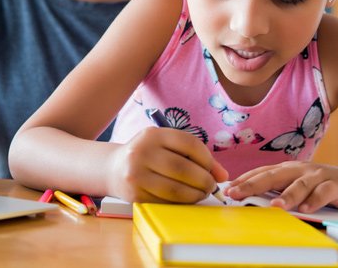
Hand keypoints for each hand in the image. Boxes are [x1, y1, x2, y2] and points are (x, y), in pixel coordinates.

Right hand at [106, 127, 228, 203]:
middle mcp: (142, 152)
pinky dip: (181, 203)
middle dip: (204, 181)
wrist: (114, 168)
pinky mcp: (135, 194)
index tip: (212, 170)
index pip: (189, 144)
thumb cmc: (148, 156)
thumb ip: (196, 156)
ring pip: (176, 190)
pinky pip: (166, 202)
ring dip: (195, 195)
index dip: (207, 159)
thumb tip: (223, 176)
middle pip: (184, 169)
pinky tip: (185, 199)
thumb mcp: (167, 147)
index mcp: (153, 134)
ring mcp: (136, 174)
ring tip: (200, 194)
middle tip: (210, 186)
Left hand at [226, 161, 337, 212]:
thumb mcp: (296, 186)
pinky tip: (306, 210)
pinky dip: (314, 201)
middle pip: (274, 175)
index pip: (262, 172)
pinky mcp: (335, 185)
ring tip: (274, 206)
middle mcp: (300, 169)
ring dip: (287, 195)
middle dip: (254, 184)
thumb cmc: (320, 186)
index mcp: (287, 169)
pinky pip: (323, 193)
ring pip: (300, 184)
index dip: (244, 180)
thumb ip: (277, 190)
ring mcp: (318, 176)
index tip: (227, 189)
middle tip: (238, 193)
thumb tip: (249, 199)